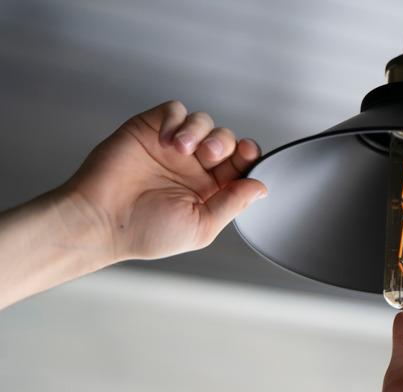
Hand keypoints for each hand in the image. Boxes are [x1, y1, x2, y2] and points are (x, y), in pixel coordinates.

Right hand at [64, 100, 266, 261]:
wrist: (102, 219)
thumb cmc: (147, 231)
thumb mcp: (201, 226)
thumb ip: (233, 203)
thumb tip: (262, 186)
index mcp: (209, 189)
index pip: (240, 165)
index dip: (249, 156)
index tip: (248, 154)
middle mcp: (193, 166)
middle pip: (227, 139)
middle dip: (225, 143)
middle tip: (210, 155)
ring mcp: (172, 147)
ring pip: (204, 121)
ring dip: (201, 131)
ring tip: (183, 149)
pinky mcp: (150, 129)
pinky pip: (175, 110)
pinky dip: (178, 120)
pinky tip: (168, 141)